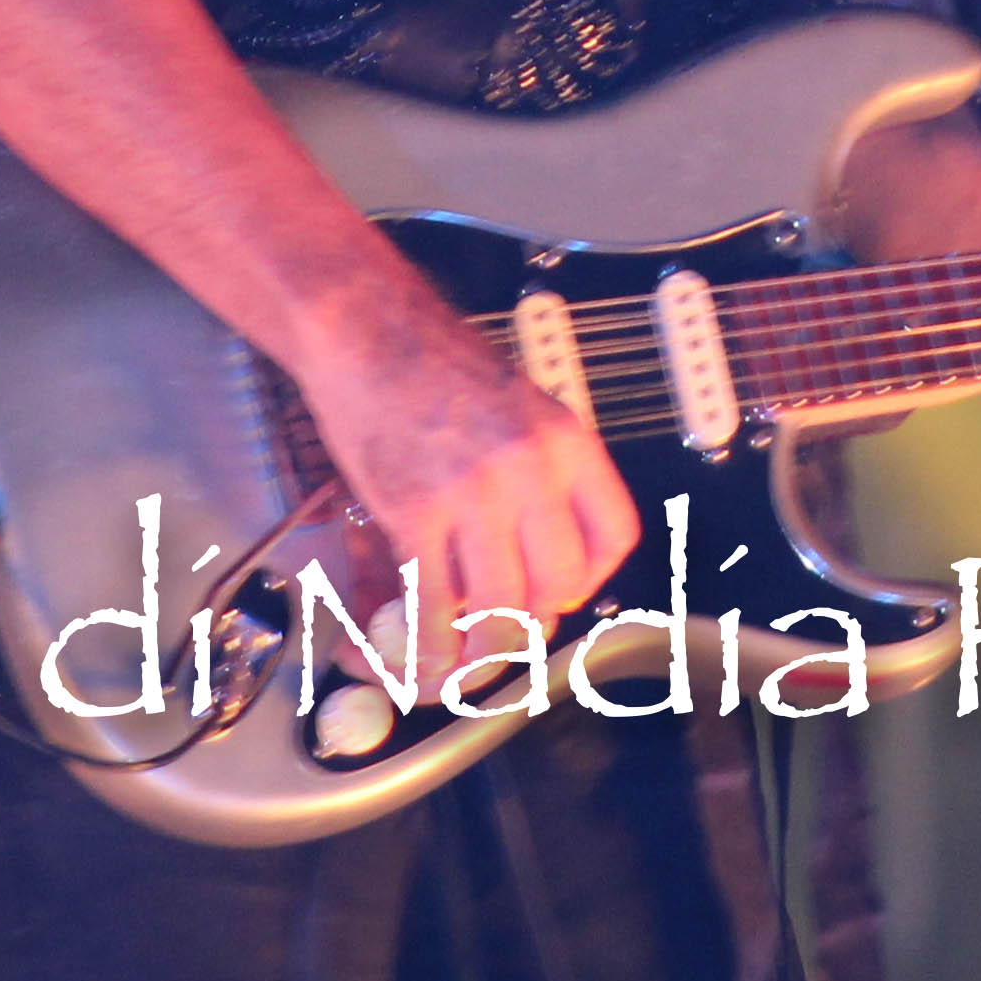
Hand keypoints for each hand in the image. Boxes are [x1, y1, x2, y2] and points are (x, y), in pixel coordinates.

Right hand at [288, 289, 642, 700]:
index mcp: (565, 439)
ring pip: (501, 604)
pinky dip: (429, 637)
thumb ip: (539, 471)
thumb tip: (537, 547)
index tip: (563, 592)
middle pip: (559, 583)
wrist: (366, 330)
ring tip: (466, 651)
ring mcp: (474, 492)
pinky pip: (434, 599)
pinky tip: (422, 644)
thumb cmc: (435, 363)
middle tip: (507, 624)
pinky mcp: (415, 510)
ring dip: (483, 644)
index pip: (613, 535)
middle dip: (533, 619)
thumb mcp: (520, 405)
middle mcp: (530, 467)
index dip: (590, 580)